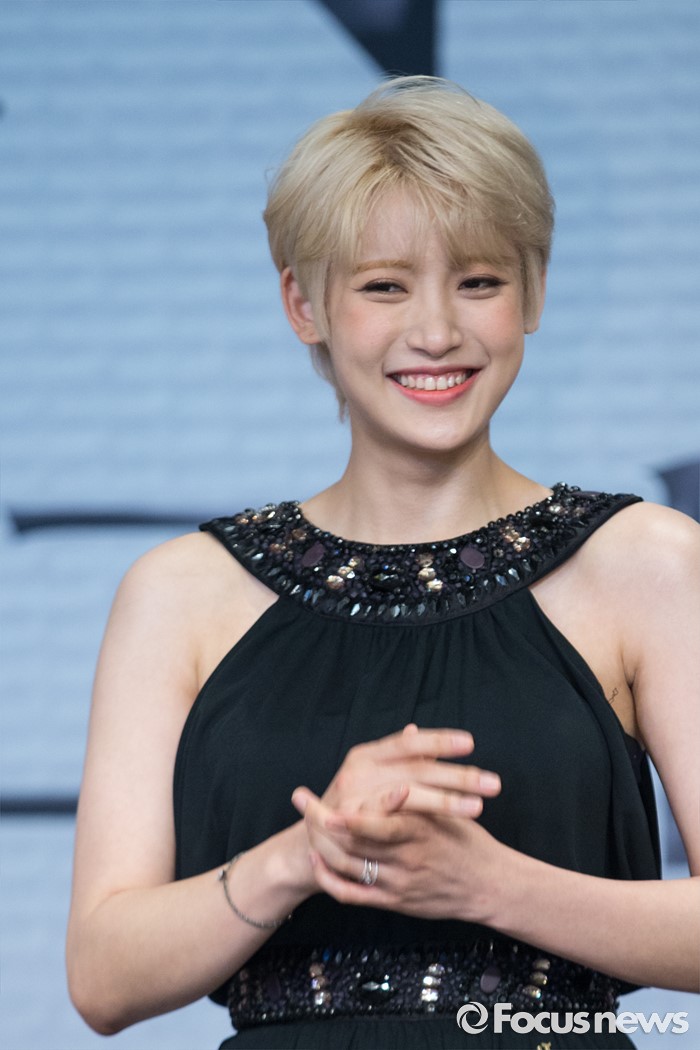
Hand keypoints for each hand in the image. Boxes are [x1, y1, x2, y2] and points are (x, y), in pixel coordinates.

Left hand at [292, 789, 501, 922]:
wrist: (488, 885)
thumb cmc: (468, 839)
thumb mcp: (450, 804)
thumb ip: (424, 771)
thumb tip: (409, 731)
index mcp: (418, 830)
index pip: (371, 824)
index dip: (341, 816)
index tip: (318, 799)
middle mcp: (405, 858)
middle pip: (350, 844)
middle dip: (320, 824)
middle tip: (301, 803)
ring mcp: (398, 882)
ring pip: (346, 867)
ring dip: (320, 847)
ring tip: (305, 828)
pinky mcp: (394, 902)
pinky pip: (351, 894)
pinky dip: (329, 879)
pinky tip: (319, 860)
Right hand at [307, 723, 500, 818]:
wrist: (312, 841)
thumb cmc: (349, 804)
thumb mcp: (368, 775)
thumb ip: (395, 756)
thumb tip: (417, 731)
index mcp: (367, 755)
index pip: (410, 743)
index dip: (440, 741)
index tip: (471, 743)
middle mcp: (360, 770)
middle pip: (417, 768)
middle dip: (458, 776)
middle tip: (494, 783)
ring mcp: (355, 797)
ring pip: (406, 792)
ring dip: (445, 800)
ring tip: (478, 806)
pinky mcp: (352, 825)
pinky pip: (381, 817)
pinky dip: (400, 810)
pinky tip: (431, 814)